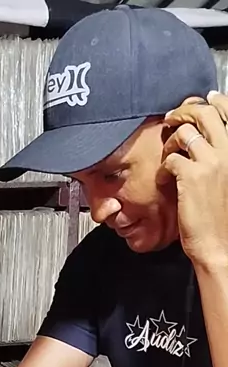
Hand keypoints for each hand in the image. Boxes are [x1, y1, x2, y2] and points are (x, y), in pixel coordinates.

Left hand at [161, 91, 227, 267]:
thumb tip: (208, 140)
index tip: (202, 101)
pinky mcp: (191, 177)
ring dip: (171, 139)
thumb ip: (222, 158)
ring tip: (167, 150)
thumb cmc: (223, 218)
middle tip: (171, 118)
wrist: (220, 245)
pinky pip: (171, 158)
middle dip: (185, 111)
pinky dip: (164, 166)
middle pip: (205, 113)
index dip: (213, 102)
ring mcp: (211, 162)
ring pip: (185, 132)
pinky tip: (165, 178)